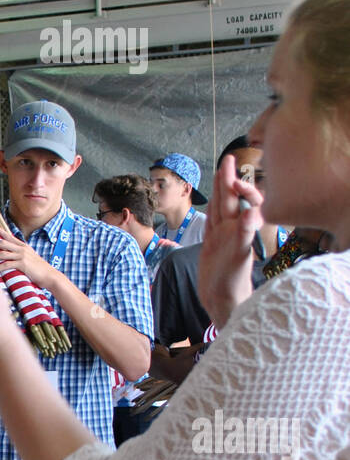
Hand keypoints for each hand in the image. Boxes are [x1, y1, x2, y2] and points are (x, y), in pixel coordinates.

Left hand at [0, 229, 56, 289]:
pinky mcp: (22, 264)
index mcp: (23, 246)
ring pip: (2, 253)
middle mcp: (22, 249)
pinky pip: (5, 265)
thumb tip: (11, 258)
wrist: (50, 276)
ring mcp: (22, 256)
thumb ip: (20, 257)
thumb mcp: (30, 259)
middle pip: (2, 243)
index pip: (9, 236)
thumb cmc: (40, 271)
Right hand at [198, 153, 263, 327]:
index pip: (244, 201)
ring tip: (219, 173)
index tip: (235, 177)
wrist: (221, 300)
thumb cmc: (233, 282)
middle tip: (228, 159)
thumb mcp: (239, 257)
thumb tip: (250, 212)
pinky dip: (211, 210)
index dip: (241, 188)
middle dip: (229, 179)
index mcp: (242, 229)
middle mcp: (233, 230)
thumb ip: (245, 233)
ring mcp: (222, 237)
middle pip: (230, 199)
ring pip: (220, 208)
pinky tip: (211, 202)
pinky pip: (211, 222)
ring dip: (220, 190)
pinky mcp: (212, 245)